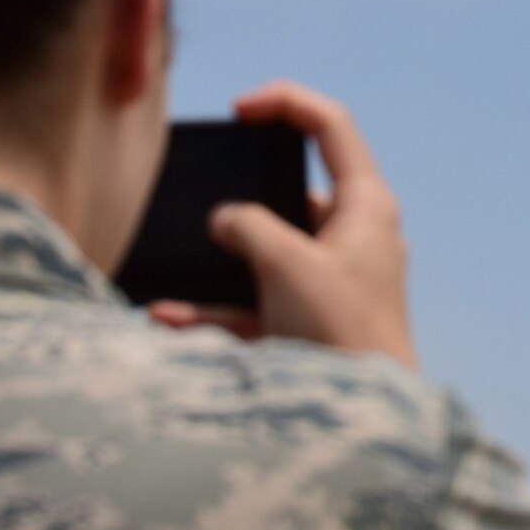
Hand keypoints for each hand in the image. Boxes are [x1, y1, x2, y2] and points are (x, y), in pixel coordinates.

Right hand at [148, 81, 417, 370]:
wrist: (362, 426)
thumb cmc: (340, 332)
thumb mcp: (286, 262)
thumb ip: (248, 225)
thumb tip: (225, 220)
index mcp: (365, 206)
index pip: (331, 127)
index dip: (285, 103)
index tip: (238, 110)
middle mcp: (352, 239)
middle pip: (289, 194)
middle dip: (238, 198)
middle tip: (201, 195)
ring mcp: (328, 283)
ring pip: (264, 255)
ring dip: (216, 264)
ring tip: (171, 267)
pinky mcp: (306, 325)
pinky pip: (252, 306)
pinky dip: (213, 310)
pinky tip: (164, 317)